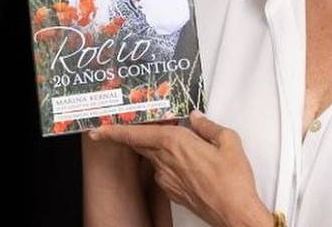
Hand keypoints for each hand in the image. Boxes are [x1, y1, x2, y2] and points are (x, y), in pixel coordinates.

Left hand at [89, 110, 272, 226]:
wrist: (233, 212)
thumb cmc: (232, 179)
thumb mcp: (228, 141)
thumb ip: (208, 126)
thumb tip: (196, 118)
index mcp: (176, 142)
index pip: (138, 133)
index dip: (115, 130)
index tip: (98, 129)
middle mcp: (166, 161)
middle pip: (139, 144)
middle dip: (128, 135)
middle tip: (121, 126)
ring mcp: (167, 178)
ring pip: (151, 157)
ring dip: (152, 147)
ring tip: (168, 140)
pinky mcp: (172, 191)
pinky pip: (162, 171)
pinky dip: (165, 161)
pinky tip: (181, 160)